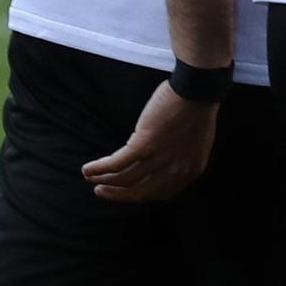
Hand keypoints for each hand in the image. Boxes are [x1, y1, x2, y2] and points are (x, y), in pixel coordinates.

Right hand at [80, 80, 218, 202]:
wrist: (198, 90)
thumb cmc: (197, 109)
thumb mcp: (195, 144)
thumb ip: (179, 158)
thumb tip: (158, 163)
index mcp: (190, 170)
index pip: (160, 193)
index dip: (140, 194)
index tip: (128, 191)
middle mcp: (174, 171)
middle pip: (139, 192)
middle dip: (118, 194)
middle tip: (102, 191)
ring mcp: (158, 160)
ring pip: (123, 180)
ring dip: (103, 180)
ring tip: (92, 178)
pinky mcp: (143, 146)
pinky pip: (115, 164)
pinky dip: (98, 168)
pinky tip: (88, 169)